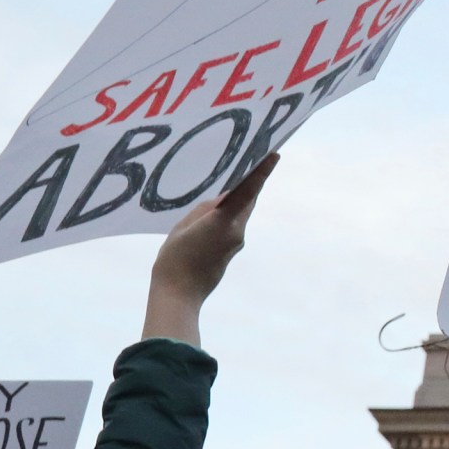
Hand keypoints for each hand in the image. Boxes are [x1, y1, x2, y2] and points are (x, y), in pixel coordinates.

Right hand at [142, 153, 277, 344]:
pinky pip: (234, 224)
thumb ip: (204, 210)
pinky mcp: (232, 250)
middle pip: (247, 199)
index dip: (260, 172)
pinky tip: (218, 208)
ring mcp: (236, 242)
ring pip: (241, 212)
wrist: (179, 294)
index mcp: (223, 222)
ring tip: (231, 177)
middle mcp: (236, 231)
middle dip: (250, 180)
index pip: (246, 191)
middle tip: (254, 156)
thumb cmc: (174, 259)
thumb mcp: (183, 227)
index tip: (274, 154)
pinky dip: (230, 213)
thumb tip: (222, 200)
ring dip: (238, 197)